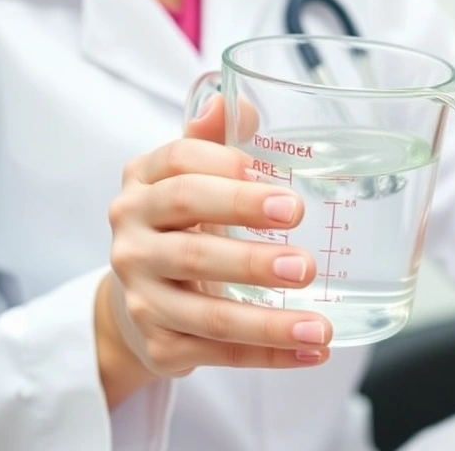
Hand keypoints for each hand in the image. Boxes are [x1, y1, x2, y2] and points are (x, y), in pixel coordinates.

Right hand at [101, 96, 330, 388]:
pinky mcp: (160, 345)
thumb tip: (236, 98)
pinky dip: (269, 355)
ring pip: (208, 313)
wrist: (138, 294)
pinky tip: (311, 351)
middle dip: (251, 257)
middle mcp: (134, 242)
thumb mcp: (190, 173)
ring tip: (320, 326)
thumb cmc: (181, 220)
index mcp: (143, 187)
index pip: (179, 170)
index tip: (282, 190)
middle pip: (194, 247)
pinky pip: (219, 353)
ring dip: (268, 323)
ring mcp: (144, 297)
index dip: (229, 176)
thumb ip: (214, 138)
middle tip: (306, 263)